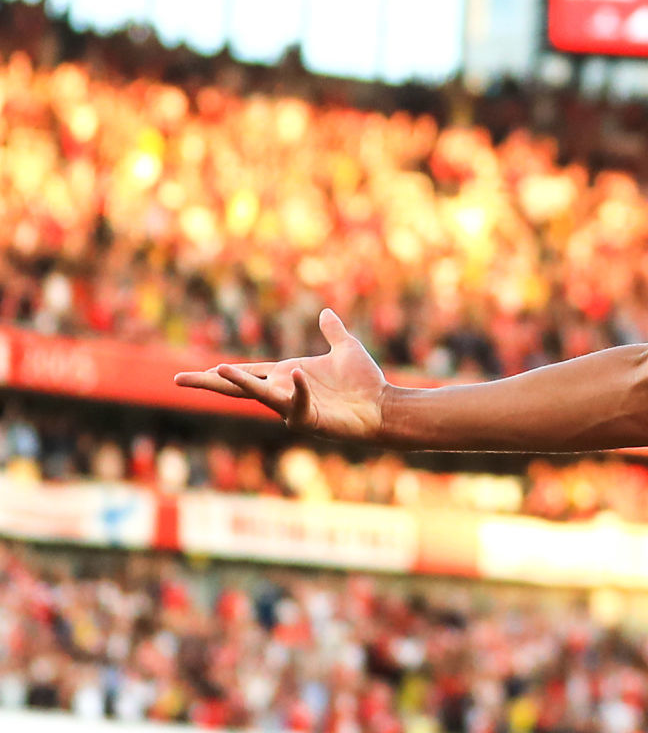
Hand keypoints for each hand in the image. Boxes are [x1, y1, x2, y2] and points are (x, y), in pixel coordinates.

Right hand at [173, 309, 387, 440]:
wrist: (384, 407)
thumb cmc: (366, 383)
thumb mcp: (347, 349)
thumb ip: (333, 332)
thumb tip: (325, 313)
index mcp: (286, 375)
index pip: (246, 372)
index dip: (220, 371)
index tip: (190, 372)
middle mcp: (283, 391)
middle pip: (238, 387)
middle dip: (209, 382)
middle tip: (178, 378)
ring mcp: (293, 407)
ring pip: (260, 395)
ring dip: (241, 383)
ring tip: (219, 370)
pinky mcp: (309, 419)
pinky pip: (297, 403)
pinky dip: (297, 388)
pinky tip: (296, 373)